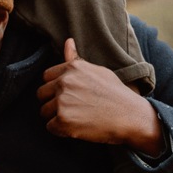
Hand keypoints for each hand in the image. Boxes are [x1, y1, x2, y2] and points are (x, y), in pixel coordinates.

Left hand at [37, 39, 163, 149]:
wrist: (130, 116)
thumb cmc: (116, 94)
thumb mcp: (98, 71)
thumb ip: (76, 59)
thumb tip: (67, 41)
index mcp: (72, 68)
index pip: (46, 77)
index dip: (55, 88)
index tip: (69, 96)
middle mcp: (64, 82)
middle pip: (41, 94)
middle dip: (52, 103)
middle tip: (73, 109)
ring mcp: (62, 101)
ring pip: (44, 111)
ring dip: (56, 117)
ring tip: (77, 118)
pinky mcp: (63, 120)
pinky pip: (50, 127)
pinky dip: (61, 130)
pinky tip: (77, 127)